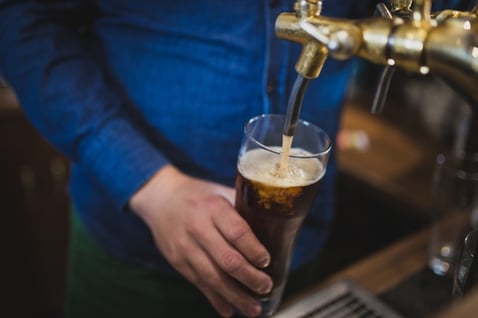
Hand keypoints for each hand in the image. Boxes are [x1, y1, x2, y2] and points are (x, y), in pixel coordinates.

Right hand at [129, 165, 271, 316]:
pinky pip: (199, 284)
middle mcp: (198, 228)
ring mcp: (186, 247)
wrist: (160, 198)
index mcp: (213, 207)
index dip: (254, 250)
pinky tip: (229, 310)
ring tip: (253, 309)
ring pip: (213, 278)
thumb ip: (242, 210)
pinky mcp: (177, 261)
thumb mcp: (220, 193)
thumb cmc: (198, 195)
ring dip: (236, 297)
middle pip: (228, 260)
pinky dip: (215, 300)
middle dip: (250, 278)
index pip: (237, 232)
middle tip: (266, 286)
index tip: (266, 261)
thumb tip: (275, 229)